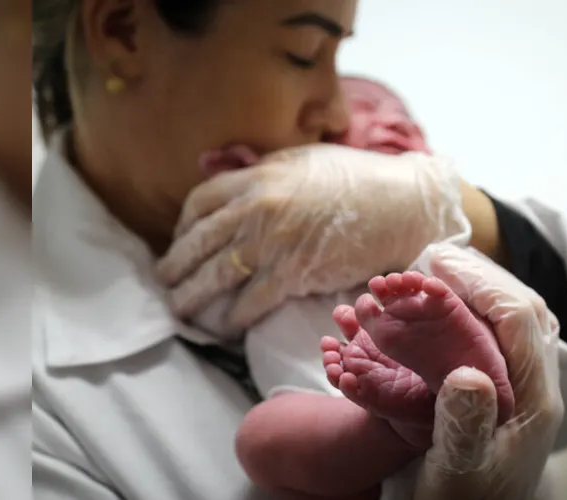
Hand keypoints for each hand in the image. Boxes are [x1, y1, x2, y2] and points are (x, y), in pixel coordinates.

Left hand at [155, 144, 469, 329]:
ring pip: (215, 277)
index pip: (200, 203)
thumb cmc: (357, 178)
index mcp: (257, 176)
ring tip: (181, 309)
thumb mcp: (301, 159)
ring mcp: (273, 243)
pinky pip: (249, 302)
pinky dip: (232, 318)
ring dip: (192, 298)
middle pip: (198, 243)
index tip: (180, 240)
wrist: (401, 203)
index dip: (183, 226)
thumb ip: (261, 167)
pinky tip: (224, 327)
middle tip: (166, 282)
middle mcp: (257, 208)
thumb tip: (224, 169)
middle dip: (176, 266)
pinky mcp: (294, 273)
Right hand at [409, 243, 564, 499]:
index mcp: (535, 402)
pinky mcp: (510, 397)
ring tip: (442, 273)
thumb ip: (465, 425)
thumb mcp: (459, 472)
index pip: (520, 321)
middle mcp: (538, 390)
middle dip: (484, 276)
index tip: (438, 262)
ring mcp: (527, 392)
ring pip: (516, 324)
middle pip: (526, 312)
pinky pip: (502, 341)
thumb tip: (468, 373)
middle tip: (438, 257)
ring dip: (484, 291)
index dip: (481, 283)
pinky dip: (477, 314)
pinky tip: (449, 309)